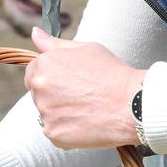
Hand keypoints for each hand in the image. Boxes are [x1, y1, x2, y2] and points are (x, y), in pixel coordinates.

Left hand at [26, 25, 146, 149]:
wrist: (133, 104)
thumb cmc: (113, 74)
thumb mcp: (85, 49)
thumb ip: (54, 43)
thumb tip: (35, 34)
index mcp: (44, 65)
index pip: (33, 72)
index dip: (51, 77)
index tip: (69, 82)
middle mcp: (40, 88)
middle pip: (38, 93)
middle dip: (54, 95)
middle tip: (82, 96)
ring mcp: (45, 112)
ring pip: (47, 114)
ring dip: (61, 113)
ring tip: (87, 109)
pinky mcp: (54, 133)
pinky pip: (55, 132)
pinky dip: (67, 131)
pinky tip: (87, 123)